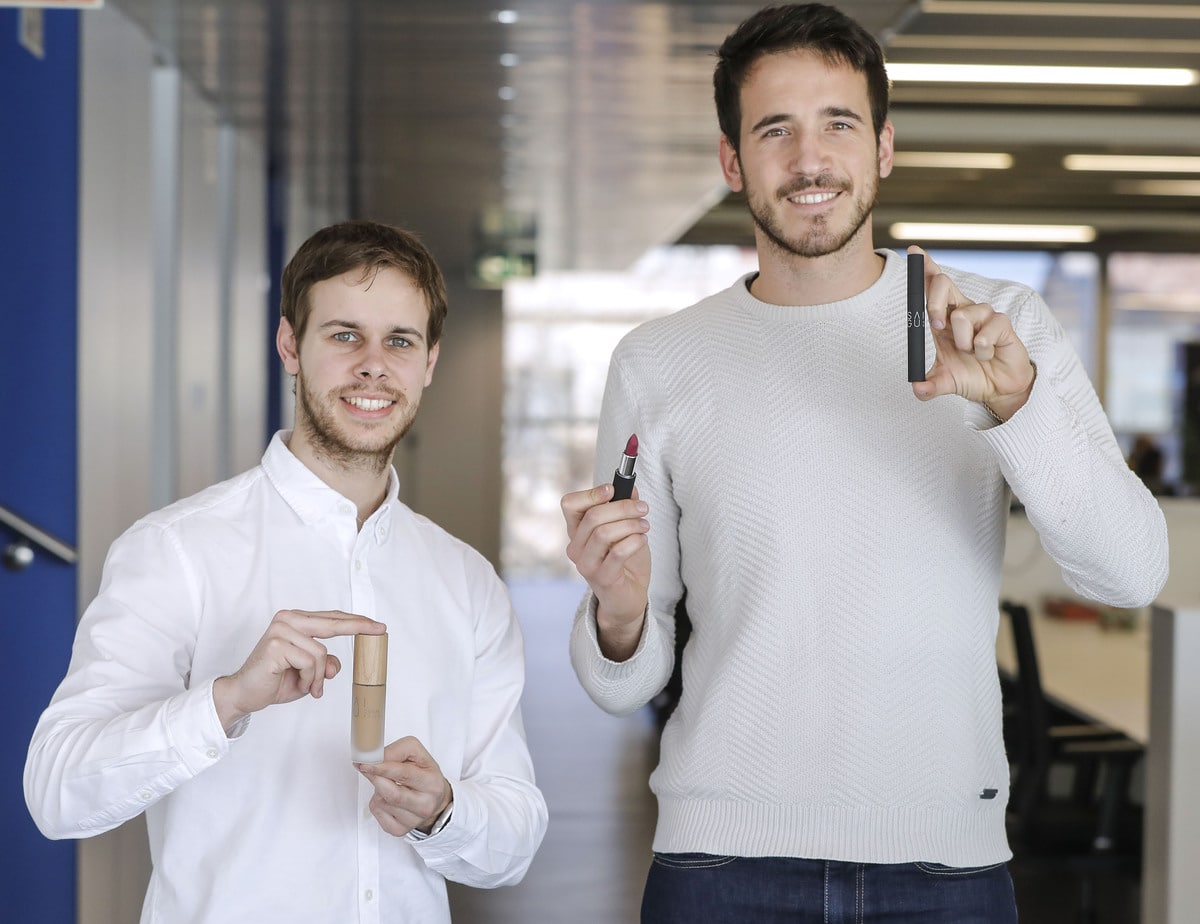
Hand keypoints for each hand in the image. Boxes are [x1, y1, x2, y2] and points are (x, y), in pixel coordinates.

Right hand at [213, 609, 385, 731]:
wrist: (245, 693)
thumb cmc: (275, 680)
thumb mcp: (309, 673)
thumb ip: (325, 664)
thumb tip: (336, 666)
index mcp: (296, 620)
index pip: (331, 618)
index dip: (356, 621)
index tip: (378, 625)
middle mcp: (288, 619)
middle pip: (332, 623)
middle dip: (358, 627)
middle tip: (381, 630)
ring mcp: (281, 630)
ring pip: (321, 653)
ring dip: (317, 676)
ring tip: (307, 685)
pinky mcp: (276, 645)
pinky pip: (309, 663)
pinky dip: (308, 679)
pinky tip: (297, 683)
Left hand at [356, 736, 452, 836]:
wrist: (434, 799)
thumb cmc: (424, 774)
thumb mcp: (417, 754)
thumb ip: (397, 750)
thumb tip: (376, 758)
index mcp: (433, 783)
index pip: (404, 774)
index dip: (382, 768)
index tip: (365, 763)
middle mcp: (425, 805)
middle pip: (391, 794)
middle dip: (376, 778)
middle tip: (366, 767)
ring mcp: (412, 821)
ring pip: (381, 802)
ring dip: (378, 789)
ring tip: (388, 783)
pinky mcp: (399, 830)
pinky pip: (377, 812)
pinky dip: (377, 801)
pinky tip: (387, 798)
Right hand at [561, 483, 650, 660]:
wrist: (628, 599)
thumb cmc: (625, 561)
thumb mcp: (626, 529)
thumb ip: (624, 507)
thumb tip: (630, 486)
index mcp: (577, 531)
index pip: (570, 504)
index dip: (591, 493)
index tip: (613, 489)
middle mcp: (576, 547)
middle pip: (592, 516)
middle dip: (622, 507)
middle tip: (643, 508)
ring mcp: (586, 564)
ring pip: (603, 533)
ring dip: (630, 524)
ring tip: (645, 526)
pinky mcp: (602, 578)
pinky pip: (617, 552)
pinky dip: (634, 541)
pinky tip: (642, 540)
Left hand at [909, 245, 1035, 420]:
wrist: (999, 388)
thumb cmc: (970, 376)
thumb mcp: (944, 382)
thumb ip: (928, 385)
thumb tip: (917, 389)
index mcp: (943, 317)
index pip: (932, 287)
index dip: (924, 267)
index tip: (913, 251)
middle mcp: (961, 310)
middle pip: (943, 284)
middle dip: (933, 303)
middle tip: (937, 327)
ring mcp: (983, 315)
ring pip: (963, 315)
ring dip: (963, 342)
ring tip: (970, 353)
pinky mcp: (1002, 324)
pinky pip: (985, 331)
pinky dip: (981, 349)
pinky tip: (987, 355)